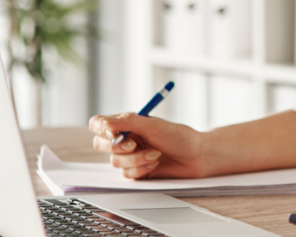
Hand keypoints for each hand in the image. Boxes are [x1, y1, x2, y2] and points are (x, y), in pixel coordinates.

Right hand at [88, 113, 207, 179]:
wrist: (196, 157)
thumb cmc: (179, 137)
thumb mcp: (154, 125)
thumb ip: (128, 121)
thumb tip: (104, 123)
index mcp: (127, 124)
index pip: (99, 124)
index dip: (101, 128)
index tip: (113, 132)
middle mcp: (125, 139)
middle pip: (100, 144)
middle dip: (116, 147)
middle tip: (134, 144)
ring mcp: (129, 156)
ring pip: (115, 161)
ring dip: (135, 159)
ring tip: (155, 154)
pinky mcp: (136, 172)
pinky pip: (126, 174)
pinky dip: (141, 168)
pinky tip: (155, 164)